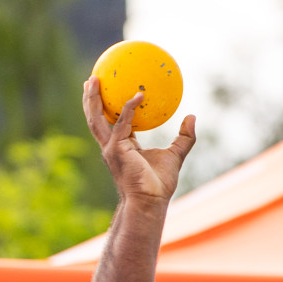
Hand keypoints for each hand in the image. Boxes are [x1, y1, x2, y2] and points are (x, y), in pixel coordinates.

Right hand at [82, 76, 194, 204]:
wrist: (150, 202)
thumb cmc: (160, 184)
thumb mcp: (175, 155)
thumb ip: (184, 137)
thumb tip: (192, 116)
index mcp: (122, 146)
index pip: (113, 123)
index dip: (110, 107)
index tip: (109, 91)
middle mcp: (112, 146)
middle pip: (95, 119)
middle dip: (90, 100)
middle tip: (91, 79)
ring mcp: (111, 148)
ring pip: (97, 119)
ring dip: (94, 100)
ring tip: (93, 80)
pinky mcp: (116, 150)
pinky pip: (123, 123)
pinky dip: (130, 109)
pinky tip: (139, 95)